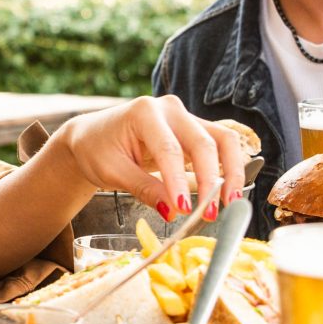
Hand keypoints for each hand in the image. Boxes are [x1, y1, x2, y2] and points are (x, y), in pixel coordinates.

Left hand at [50, 95, 246, 221]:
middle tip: (209, 214)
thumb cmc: (96, 150)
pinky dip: (229, 167)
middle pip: (203, 143)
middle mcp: (170, 109)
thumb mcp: (112, 172)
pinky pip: (220, 145)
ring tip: (230, 203)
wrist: (91, 136)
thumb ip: (143, 189)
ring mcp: (185, 116)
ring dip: (231, 172)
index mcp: (144, 112)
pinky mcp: (193, 129)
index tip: (184, 209)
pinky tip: (229, 191)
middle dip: (210, 181)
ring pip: (222, 140)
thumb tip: (172, 211)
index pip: (169, 150)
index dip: (179, 182)